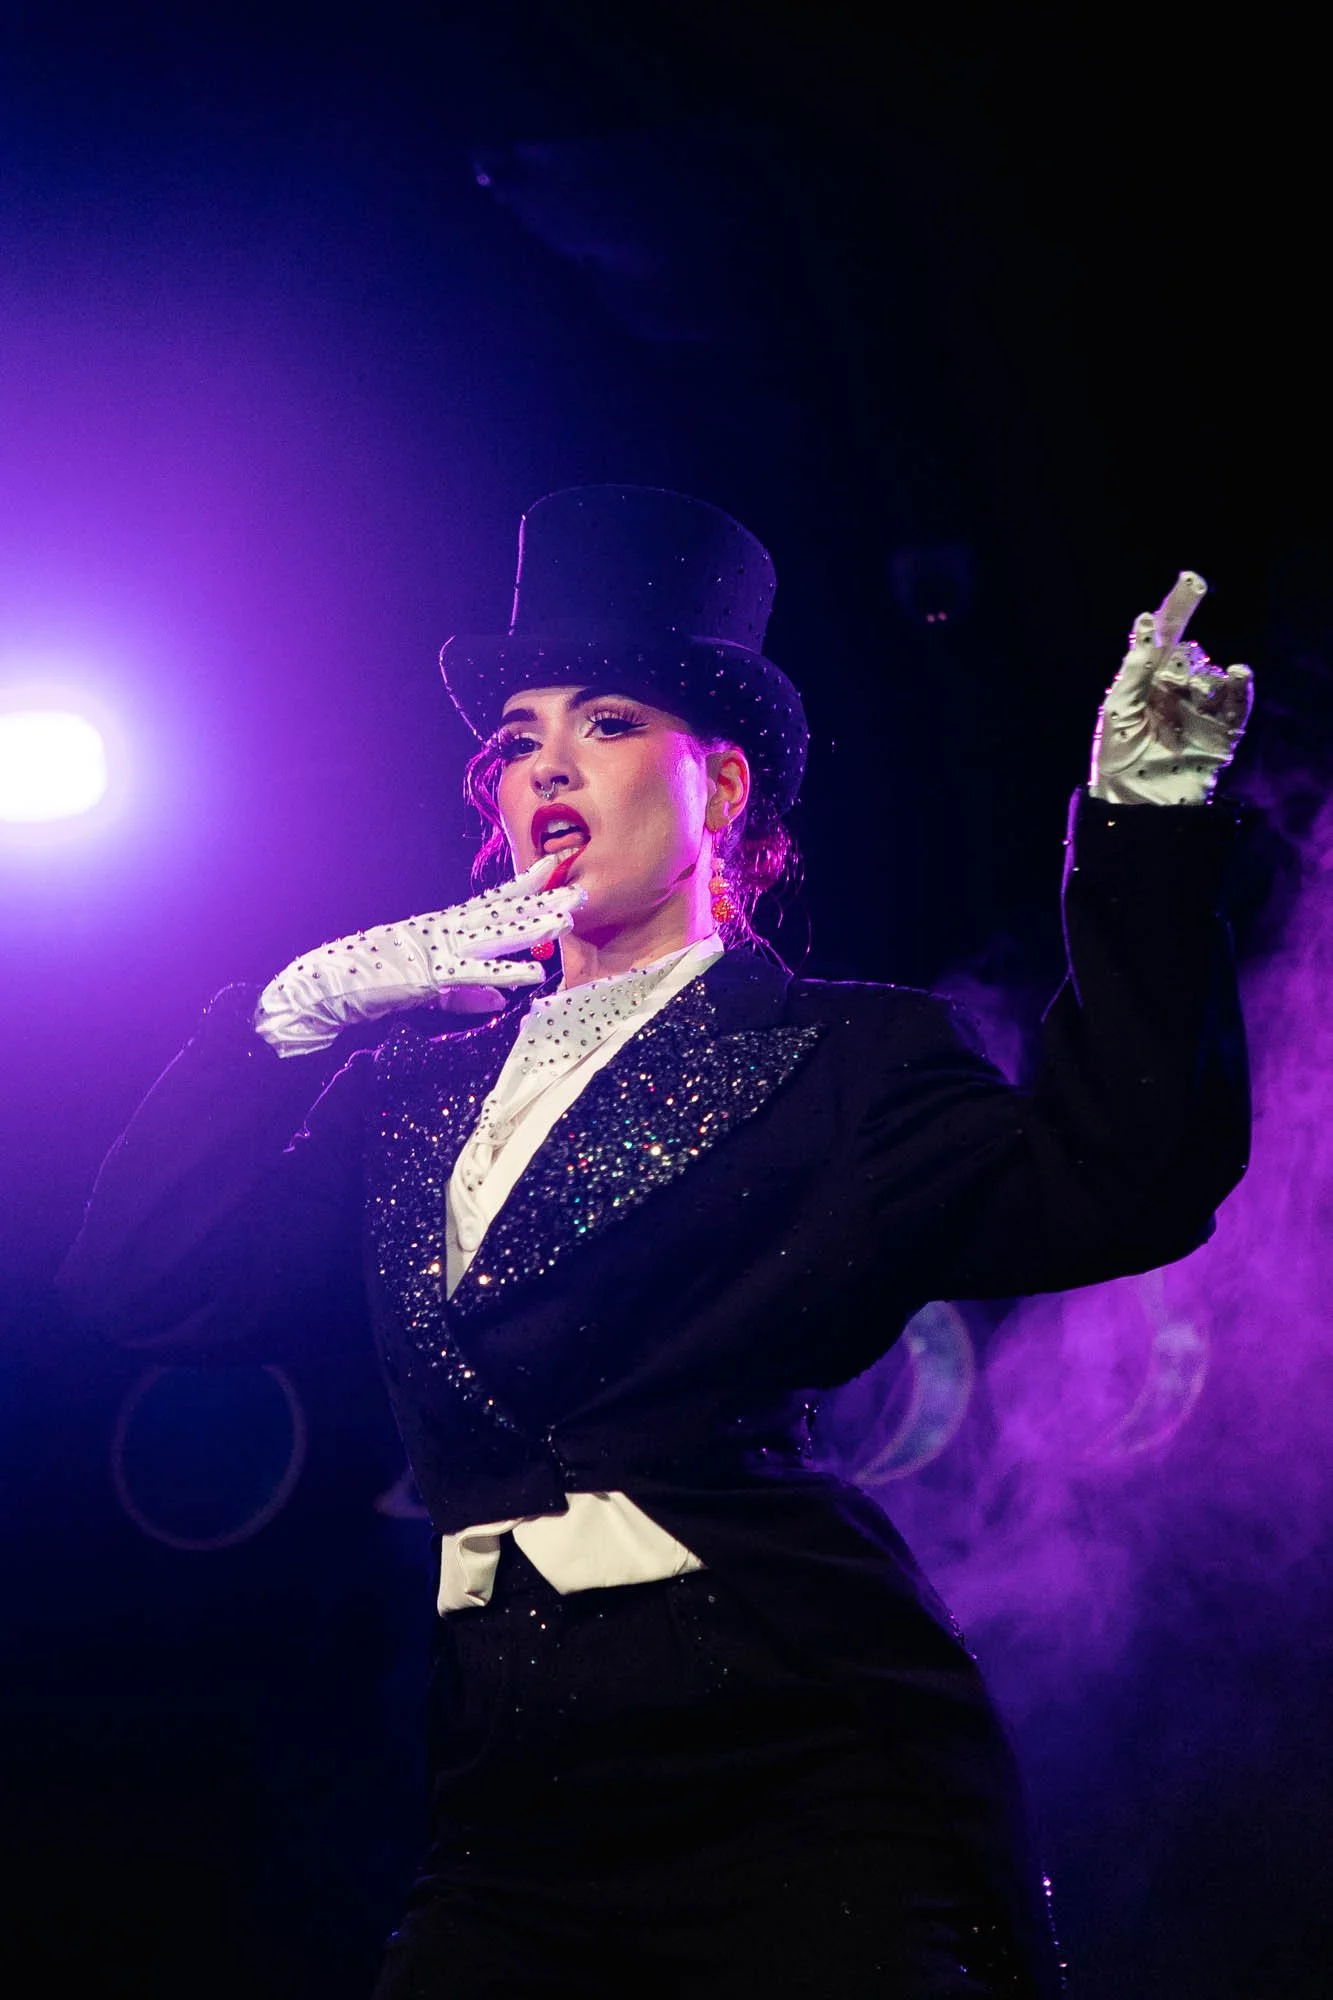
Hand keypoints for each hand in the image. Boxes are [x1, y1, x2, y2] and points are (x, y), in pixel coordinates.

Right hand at [254, 855, 584, 1055]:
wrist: (326, 987)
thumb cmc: (369, 986)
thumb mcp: (426, 991)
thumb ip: (463, 993)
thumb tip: (499, 998)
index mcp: (440, 928)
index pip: (488, 904)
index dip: (520, 887)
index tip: (549, 871)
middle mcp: (442, 930)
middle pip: (501, 913)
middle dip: (540, 901)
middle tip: (577, 889)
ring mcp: (436, 948)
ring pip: (495, 935)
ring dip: (532, 928)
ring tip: (566, 920)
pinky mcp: (429, 973)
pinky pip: (475, 973)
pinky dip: (505, 973)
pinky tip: (534, 974)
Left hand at [1090, 572, 1253, 804]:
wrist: (1139, 807)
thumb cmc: (1119, 759)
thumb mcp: (1119, 711)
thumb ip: (1135, 669)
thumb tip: (1147, 623)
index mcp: (1147, 681)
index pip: (1164, 637)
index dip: (1178, 607)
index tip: (1191, 580)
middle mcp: (1176, 690)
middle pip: (1191, 652)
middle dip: (1184, 653)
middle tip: (1179, 646)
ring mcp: (1201, 708)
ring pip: (1213, 675)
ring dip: (1203, 679)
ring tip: (1186, 702)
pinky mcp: (1223, 731)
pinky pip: (1238, 701)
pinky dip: (1240, 685)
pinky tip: (1237, 672)